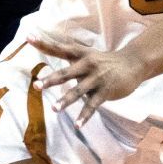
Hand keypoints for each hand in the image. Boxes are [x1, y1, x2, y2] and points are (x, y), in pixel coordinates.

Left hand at [29, 37, 146, 125]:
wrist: (132, 63)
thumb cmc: (105, 61)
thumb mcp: (88, 54)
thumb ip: (71, 56)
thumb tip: (51, 50)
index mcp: (81, 54)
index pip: (59, 48)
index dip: (44, 43)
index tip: (29, 37)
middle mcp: (87, 65)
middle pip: (66, 72)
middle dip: (51, 80)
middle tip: (37, 85)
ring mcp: (97, 79)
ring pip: (78, 91)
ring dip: (66, 100)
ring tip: (54, 109)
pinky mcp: (105, 92)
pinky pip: (92, 106)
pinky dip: (84, 116)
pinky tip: (77, 125)